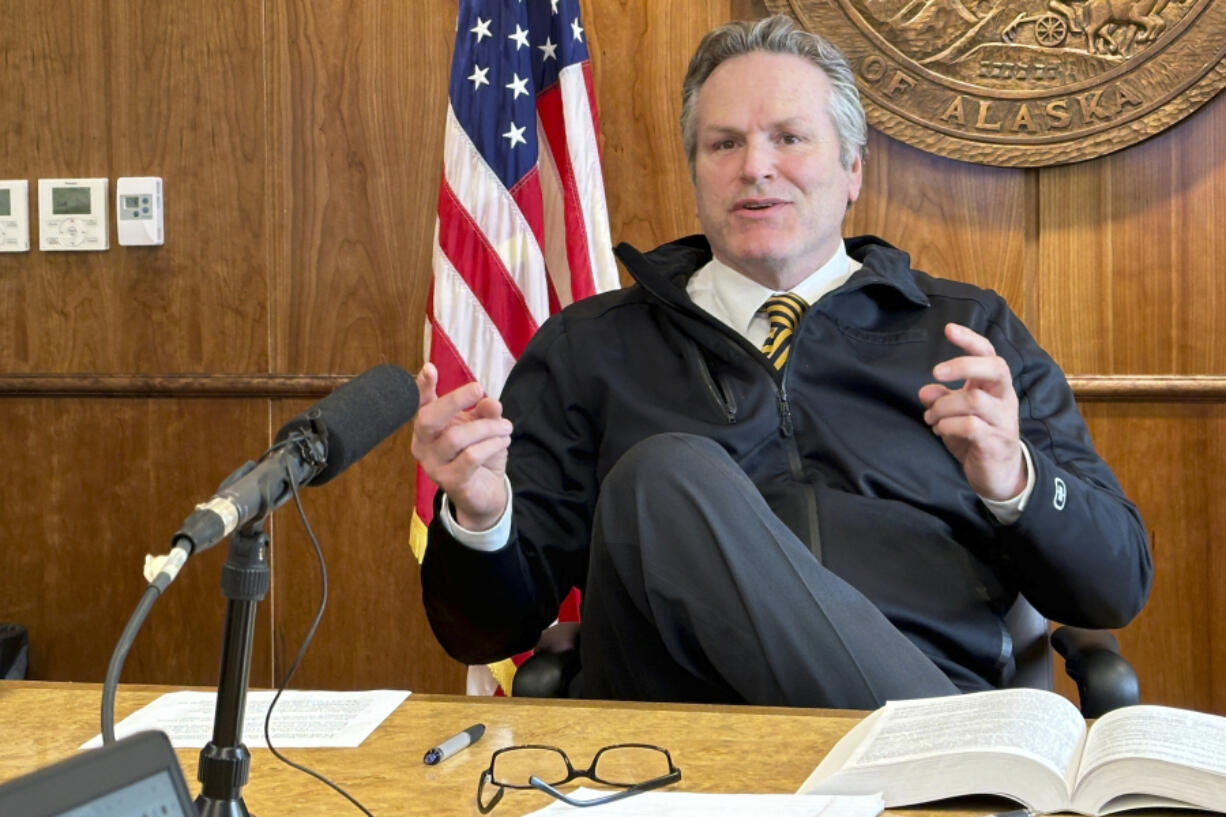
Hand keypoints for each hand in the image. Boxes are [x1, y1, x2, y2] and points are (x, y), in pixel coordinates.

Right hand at [411, 363, 511, 530]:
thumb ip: (485, 412)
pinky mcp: (450, 482)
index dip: (422, 387)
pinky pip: (470, 457)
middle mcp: (423, 446)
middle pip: (428, 419)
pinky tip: (503, 441)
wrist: (485, 493)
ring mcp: (434, 466)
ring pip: (455, 438)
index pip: (419, 404)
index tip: (429, 368)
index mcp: (428, 428)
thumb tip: (490, 400)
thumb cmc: (479, 454)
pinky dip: (491, 445)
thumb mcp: (484, 427)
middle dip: (454, 400)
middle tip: (479, 389)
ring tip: (505, 427)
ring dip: (486, 428)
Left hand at [918, 323, 1025, 500]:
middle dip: (963, 365)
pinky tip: (940, 431)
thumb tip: (925, 390)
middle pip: (995, 368)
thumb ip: (942, 400)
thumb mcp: (956, 416)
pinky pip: (970, 426)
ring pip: (974, 400)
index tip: (948, 329)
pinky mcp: (996, 442)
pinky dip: (948, 426)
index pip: (989, 355)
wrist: (999, 477)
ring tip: (931, 418)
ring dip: (944, 407)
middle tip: (937, 372)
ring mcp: (1003, 420)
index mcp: (994, 387)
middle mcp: (1004, 399)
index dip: (970, 340)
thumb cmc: (977, 439)